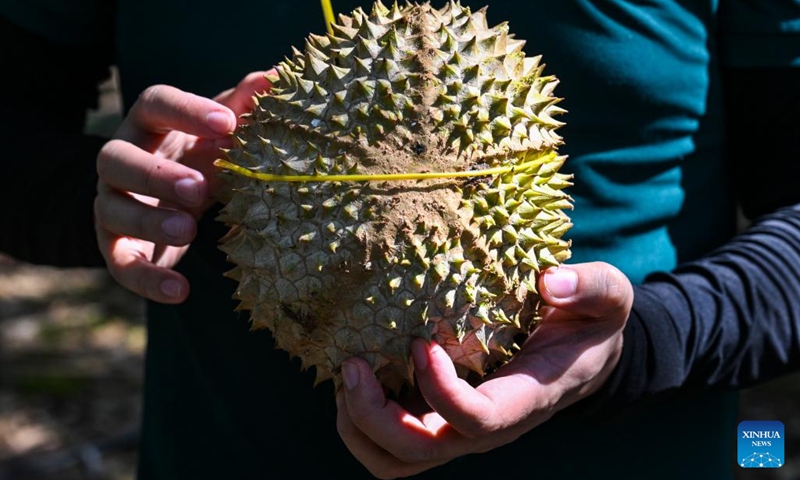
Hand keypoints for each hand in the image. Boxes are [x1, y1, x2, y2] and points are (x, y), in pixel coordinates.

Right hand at [94, 72, 270, 302]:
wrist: (168, 200)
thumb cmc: (202, 155)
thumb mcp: (221, 133)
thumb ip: (244, 105)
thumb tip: (277, 76)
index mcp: (150, 125)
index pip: (154, 103)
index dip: (186, 110)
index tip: (227, 122)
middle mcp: (121, 160)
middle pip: (116, 157)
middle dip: (156, 173)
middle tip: (198, 188)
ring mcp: (113, 203)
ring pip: (113, 209)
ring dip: (148, 219)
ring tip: (187, 228)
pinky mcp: (116, 245)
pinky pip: (121, 264)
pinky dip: (147, 279)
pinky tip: (180, 291)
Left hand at [336, 262, 632, 478]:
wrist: (581, 356)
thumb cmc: (590, 324)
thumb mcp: (610, 297)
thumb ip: (591, 287)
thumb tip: (549, 281)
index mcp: (524, 400)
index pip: (476, 422)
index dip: (440, 391)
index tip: (419, 343)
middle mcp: (485, 428)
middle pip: (419, 452)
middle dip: (374, 418)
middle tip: (353, 364)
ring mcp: (457, 429)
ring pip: (395, 460)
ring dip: (358, 425)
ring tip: (348, 372)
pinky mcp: (437, 418)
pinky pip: (387, 441)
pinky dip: (360, 416)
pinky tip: (358, 371)